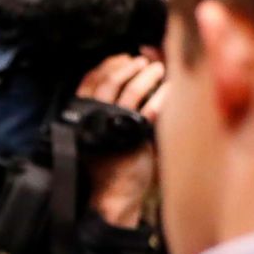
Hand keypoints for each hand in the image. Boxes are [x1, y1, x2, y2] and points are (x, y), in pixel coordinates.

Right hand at [79, 53, 164, 228]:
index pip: (88, 82)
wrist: (114, 195)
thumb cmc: (110, 164)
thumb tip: (123, 77)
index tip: (121, 58)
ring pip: (129, 92)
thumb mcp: (102, 131)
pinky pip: (151, 109)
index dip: (105, 66)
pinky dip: (163, 95)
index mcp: (83, 117)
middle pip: (108, 82)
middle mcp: (95, 119)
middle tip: (140, 61)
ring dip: (145, 75)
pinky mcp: (135, 137)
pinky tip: (171, 88)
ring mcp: (114, 127)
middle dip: (126, 67)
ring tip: (156, 69)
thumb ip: (108, 105)